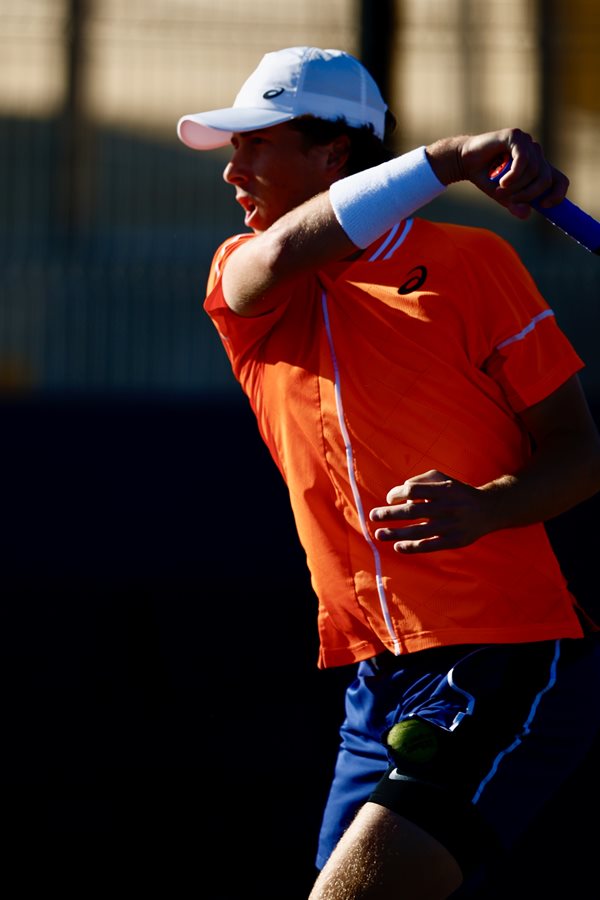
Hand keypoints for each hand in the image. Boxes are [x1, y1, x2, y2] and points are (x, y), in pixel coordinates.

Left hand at [369, 469, 492, 553]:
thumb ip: (418, 481)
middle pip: (412, 511)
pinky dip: (411, 547)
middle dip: (389, 514)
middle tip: (373, 516)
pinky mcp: (454, 541)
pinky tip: (397, 546)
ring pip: (418, 531)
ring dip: (395, 533)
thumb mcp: (441, 478)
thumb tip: (395, 496)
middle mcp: (447, 507)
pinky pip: (429, 546)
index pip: (413, 490)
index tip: (389, 499)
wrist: (488, 509)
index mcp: (443, 489)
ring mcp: (451, 525)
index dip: (397, 494)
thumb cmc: (456, 492)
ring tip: (379, 534)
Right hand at [427, 128, 568, 218]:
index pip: (560, 180)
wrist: (465, 161)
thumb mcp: (503, 196)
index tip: (545, 206)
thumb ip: (516, 204)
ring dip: (516, 186)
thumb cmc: (486, 178)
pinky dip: (513, 175)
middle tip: (511, 201)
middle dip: (529, 194)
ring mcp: (527, 143)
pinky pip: (523, 159)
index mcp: (538, 167)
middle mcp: (536, 154)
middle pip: (545, 178)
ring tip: (500, 189)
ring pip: (533, 170)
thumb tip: (527, 215)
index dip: (558, 194)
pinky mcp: (515, 136)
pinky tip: (502, 182)